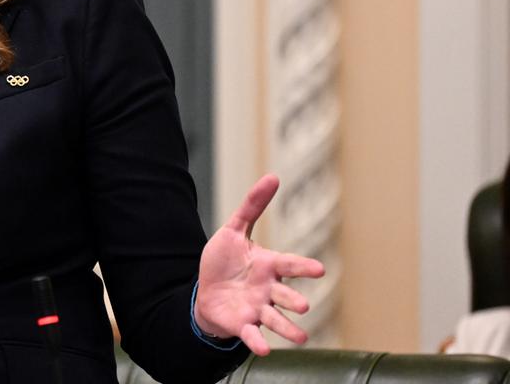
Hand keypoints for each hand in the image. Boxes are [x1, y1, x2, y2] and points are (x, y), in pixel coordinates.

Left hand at [194, 174, 324, 355]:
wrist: (207, 290)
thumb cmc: (225, 260)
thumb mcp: (234, 230)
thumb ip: (252, 206)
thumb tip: (273, 176)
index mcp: (269, 265)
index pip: (289, 265)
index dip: (302, 268)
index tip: (318, 270)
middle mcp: (268, 289)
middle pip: (285, 295)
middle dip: (294, 300)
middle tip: (302, 305)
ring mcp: (257, 309)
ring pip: (276, 320)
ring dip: (288, 329)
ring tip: (301, 337)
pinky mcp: (243, 325)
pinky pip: (252, 335)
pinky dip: (257, 342)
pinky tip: (263, 350)